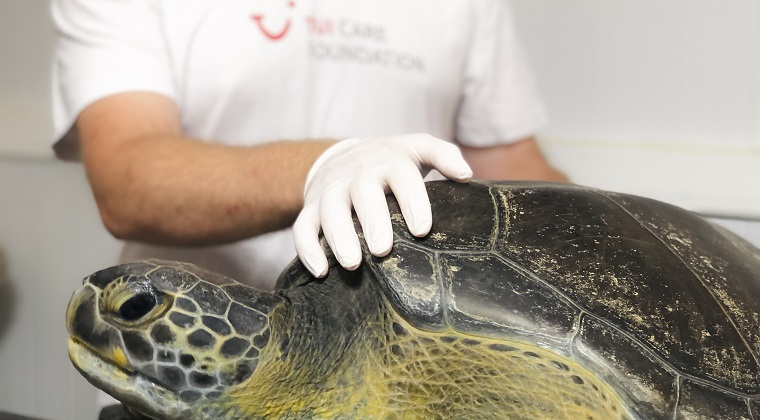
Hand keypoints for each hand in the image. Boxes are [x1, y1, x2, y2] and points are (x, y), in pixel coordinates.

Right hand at [293, 134, 472, 276]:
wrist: (342, 157)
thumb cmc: (389, 161)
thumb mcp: (416, 148)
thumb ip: (443, 155)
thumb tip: (466, 175)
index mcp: (389, 161)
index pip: (401, 176)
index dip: (411, 201)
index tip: (422, 229)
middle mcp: (358, 174)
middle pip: (363, 194)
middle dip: (372, 221)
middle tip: (383, 249)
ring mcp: (332, 190)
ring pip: (330, 210)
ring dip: (339, 236)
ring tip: (352, 263)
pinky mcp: (311, 207)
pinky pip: (302, 226)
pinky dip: (307, 249)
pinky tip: (321, 271)